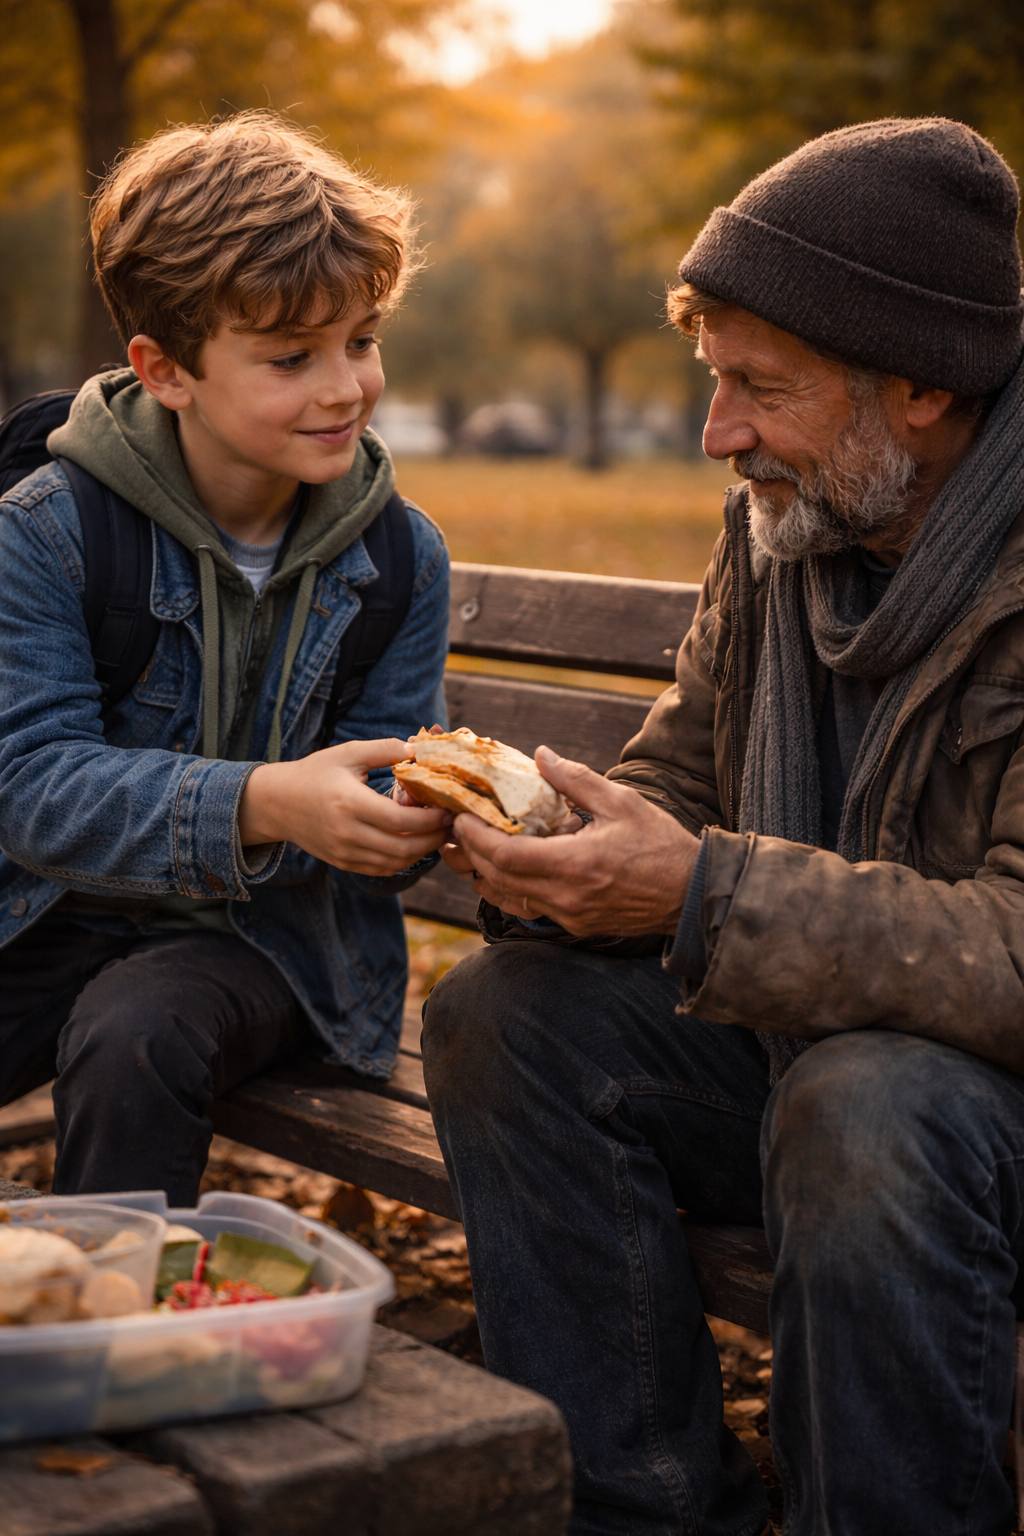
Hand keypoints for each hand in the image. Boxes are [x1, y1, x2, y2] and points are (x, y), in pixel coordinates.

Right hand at [239, 739, 448, 875]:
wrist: (276, 803)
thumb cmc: (314, 773)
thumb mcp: (347, 753)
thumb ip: (384, 749)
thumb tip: (419, 748)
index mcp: (350, 803)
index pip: (400, 820)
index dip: (430, 819)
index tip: (447, 810)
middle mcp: (347, 833)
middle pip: (403, 847)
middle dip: (433, 839)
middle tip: (450, 825)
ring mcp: (344, 852)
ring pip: (395, 863)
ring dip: (421, 852)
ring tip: (436, 835)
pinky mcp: (343, 863)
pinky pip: (381, 869)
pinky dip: (403, 860)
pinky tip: (414, 844)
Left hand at [448, 745, 699, 936]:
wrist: (691, 893)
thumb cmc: (660, 844)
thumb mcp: (621, 802)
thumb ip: (576, 780)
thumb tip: (541, 756)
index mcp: (574, 864)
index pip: (505, 855)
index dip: (475, 837)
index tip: (460, 816)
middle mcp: (565, 896)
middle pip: (497, 879)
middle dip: (470, 853)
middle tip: (456, 828)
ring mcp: (568, 915)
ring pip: (507, 899)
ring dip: (484, 875)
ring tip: (470, 849)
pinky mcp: (574, 925)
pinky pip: (528, 909)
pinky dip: (508, 890)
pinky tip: (503, 870)